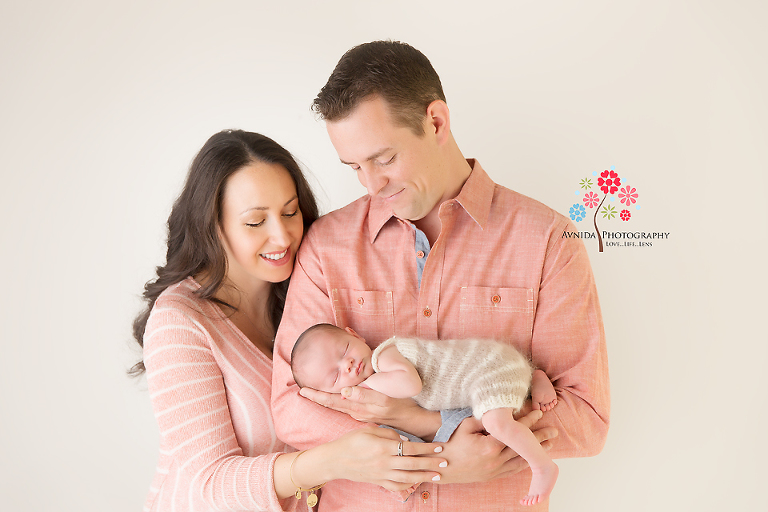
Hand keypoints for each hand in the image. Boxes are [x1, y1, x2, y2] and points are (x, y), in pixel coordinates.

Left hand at [299, 385, 426, 425]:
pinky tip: (335, 399)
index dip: (317, 395)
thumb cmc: (399, 406)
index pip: (332, 400)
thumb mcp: (383, 400)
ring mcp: (361, 413)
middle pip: (332, 403)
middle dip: (317, 397)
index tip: (302, 390)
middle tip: (302, 391)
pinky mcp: (366, 413)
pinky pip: (347, 406)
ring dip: (326, 399)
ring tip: (313, 394)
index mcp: (357, 407)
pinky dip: (337, 401)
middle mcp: (356, 412)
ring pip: (339, 405)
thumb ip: (364, 395)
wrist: (413, 420)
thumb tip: (344, 391)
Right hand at [319, 426, 446, 491]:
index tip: (439, 446)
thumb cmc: (351, 441)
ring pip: (408, 478)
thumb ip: (389, 433)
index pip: (411, 448)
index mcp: (383, 446)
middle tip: (445, 461)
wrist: (335, 460)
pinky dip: (409, 485)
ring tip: (437, 475)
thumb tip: (407, 441)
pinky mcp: (378, 482)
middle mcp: (384, 462)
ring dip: (425, 476)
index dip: (427, 448)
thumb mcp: (369, 429)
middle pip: (413, 464)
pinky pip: (397, 486)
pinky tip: (418, 482)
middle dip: (431, 463)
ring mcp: (381, 474)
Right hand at [435, 410, 557, 483]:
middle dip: (540, 438)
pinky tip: (532, 458)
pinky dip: (525, 462)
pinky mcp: (494, 476)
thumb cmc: (452, 443)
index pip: (515, 432)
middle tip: (554, 431)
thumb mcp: (466, 426)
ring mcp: (496, 470)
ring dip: (536, 452)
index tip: (539, 413)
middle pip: (523, 447)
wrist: (443, 466)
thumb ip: (485, 420)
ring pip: (521, 460)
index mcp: (490, 446)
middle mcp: (496, 460)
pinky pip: (514, 469)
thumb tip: (499, 411)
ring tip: (550, 445)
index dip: (528, 421)